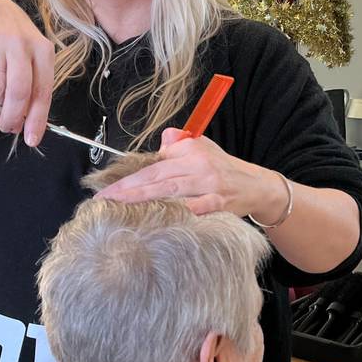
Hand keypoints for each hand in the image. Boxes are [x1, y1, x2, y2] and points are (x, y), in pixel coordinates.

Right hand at [0, 0, 54, 145]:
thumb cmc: (15, 39)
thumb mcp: (32, 55)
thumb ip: (34, 85)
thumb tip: (30, 125)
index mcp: (42, 50)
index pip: (42, 91)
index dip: (36, 120)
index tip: (31, 139)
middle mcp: (19, 43)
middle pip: (19, 91)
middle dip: (12, 118)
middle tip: (6, 129)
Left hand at [95, 128, 285, 217]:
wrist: (257, 187)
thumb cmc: (225, 169)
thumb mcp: (203, 147)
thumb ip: (179, 143)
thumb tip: (163, 139)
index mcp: (191, 152)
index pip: (154, 165)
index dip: (130, 177)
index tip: (108, 189)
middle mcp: (198, 166)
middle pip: (156, 178)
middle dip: (128, 190)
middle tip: (104, 201)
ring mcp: (208, 186)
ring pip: (169, 193)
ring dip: (143, 202)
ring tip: (120, 210)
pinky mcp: (217, 204)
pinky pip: (191, 210)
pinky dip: (173, 215)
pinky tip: (154, 222)